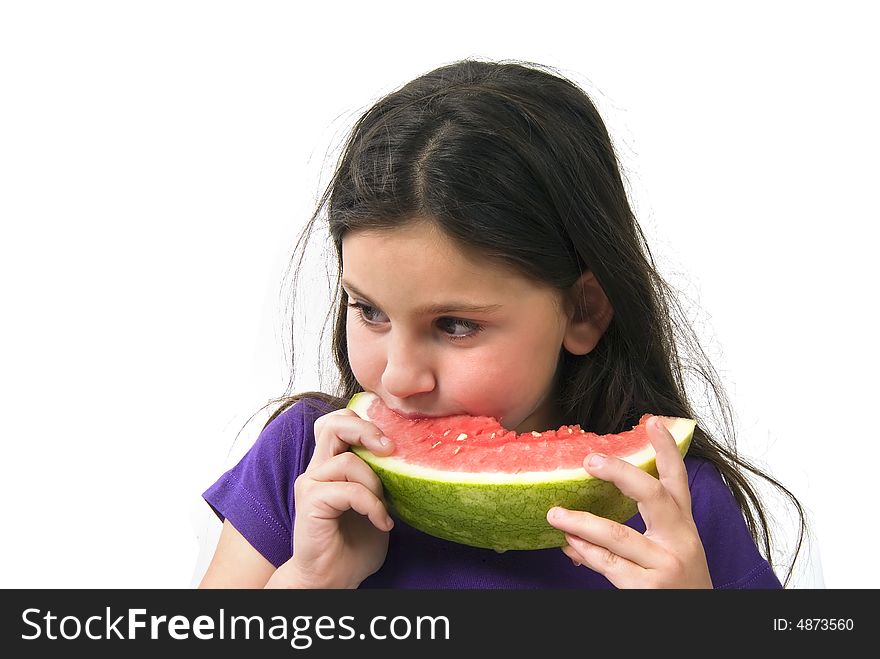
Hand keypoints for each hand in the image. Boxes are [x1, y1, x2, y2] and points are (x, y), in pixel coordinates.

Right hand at [267, 408, 394, 588]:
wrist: (331, 579)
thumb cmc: (354, 544)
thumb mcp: (377, 503)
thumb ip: (382, 478)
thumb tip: (409, 454)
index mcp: (331, 463)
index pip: (340, 421)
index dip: (365, 422)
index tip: (393, 442)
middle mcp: (318, 468)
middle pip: (334, 423)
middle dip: (366, 430)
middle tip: (390, 449)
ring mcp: (310, 483)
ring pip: (348, 460)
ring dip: (375, 483)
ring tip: (383, 508)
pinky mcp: (310, 501)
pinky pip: (348, 490)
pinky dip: (371, 505)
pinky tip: (381, 522)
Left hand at [546, 416, 711, 587]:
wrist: (696, 621)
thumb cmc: (677, 586)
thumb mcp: (669, 551)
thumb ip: (634, 534)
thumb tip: (581, 528)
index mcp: (684, 526)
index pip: (677, 480)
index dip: (666, 449)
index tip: (651, 421)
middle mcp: (680, 540)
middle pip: (651, 495)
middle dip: (620, 473)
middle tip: (589, 460)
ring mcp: (665, 563)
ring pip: (617, 534)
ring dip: (580, 522)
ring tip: (554, 514)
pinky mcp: (648, 588)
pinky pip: (609, 563)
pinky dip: (585, 552)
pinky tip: (569, 545)